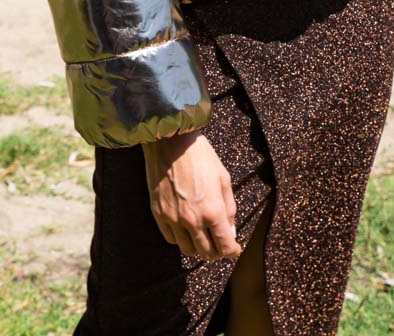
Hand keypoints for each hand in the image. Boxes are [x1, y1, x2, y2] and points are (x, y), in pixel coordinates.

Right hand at [142, 131, 241, 260]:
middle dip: (217, 251)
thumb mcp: (223, 177)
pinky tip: (186, 228)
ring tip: (203, 236)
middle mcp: (192, 220)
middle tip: (220, 243)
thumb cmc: (199, 155)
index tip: (234, 248)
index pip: (225, 246)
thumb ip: (229, 207)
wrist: (170, 141)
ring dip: (198, 247)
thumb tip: (230, 228)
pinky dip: (180, 239)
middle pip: (207, 253)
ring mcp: (173, 219)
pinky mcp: (159, 214)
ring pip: (188, 249)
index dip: (232, 251)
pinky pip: (171, 239)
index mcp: (212, 210)